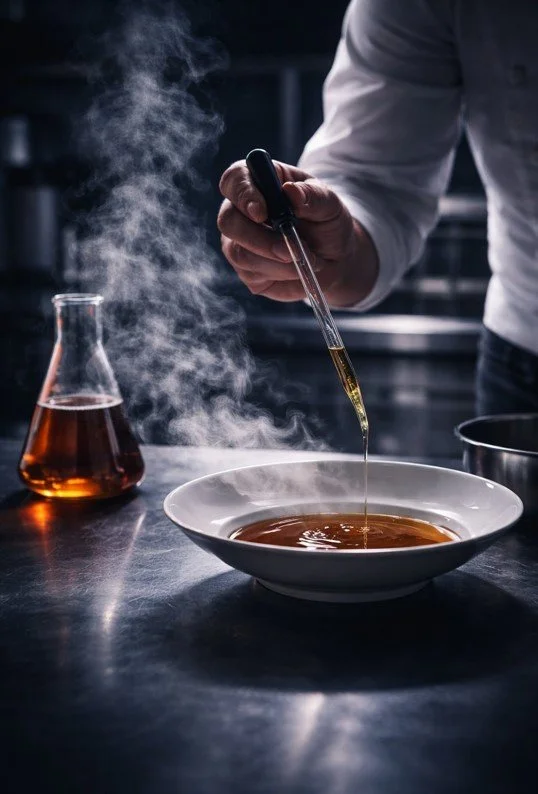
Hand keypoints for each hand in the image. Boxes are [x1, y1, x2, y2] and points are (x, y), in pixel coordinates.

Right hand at [217, 159, 377, 305]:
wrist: (335, 259)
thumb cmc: (327, 223)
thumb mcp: (330, 204)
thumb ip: (312, 196)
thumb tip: (291, 191)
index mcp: (259, 183)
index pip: (234, 180)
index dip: (242, 194)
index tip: (262, 213)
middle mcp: (241, 211)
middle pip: (228, 221)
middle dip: (260, 239)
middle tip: (291, 249)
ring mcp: (239, 242)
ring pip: (240, 253)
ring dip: (277, 261)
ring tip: (306, 257)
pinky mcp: (246, 270)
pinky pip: (252, 275)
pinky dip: (280, 274)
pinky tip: (296, 268)